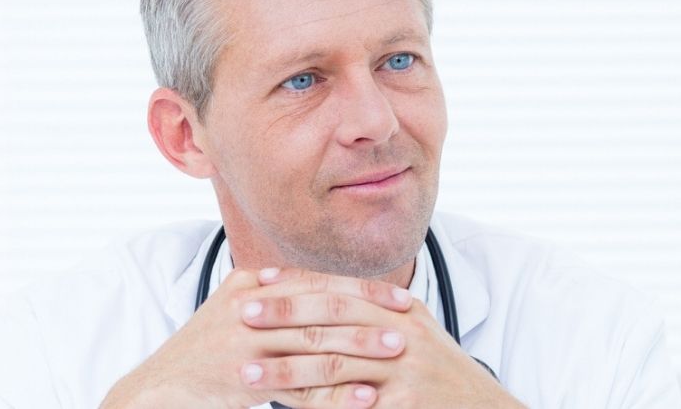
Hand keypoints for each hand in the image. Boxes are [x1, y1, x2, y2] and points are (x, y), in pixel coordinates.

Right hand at [101, 267, 417, 408]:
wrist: (160, 389)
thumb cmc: (201, 352)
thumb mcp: (227, 309)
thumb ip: (259, 289)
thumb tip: (287, 274)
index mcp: (250, 285)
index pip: (317, 282)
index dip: (362, 290)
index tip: (400, 300)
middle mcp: (249, 308)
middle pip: (322, 308)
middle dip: (370, 315)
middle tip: (409, 324)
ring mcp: (246, 343)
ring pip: (316, 345)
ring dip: (361, 350)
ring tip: (397, 354)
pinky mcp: (244, 379)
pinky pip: (301, 386)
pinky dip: (338, 392)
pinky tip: (367, 396)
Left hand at [238, 269, 524, 408]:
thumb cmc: (440, 380)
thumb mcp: (413, 336)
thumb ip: (373, 316)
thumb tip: (321, 302)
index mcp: (401, 310)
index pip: (339, 289)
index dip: (295, 286)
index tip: (256, 284)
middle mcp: (404, 332)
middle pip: (331, 319)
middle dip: (281, 318)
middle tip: (240, 318)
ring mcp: (405, 369)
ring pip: (332, 365)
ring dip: (285, 370)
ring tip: (247, 374)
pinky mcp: (404, 403)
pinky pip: (347, 406)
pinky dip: (314, 408)